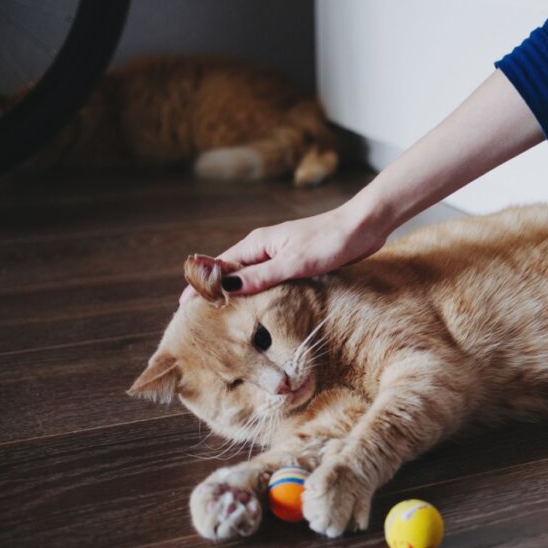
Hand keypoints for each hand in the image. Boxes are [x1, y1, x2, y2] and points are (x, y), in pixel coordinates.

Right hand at [179, 202, 387, 301]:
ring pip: (251, 278)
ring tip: (224, 320)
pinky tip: (260, 309)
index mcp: (258, 243)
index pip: (220, 266)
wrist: (363, 226)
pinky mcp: (297, 264)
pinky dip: (259, 294)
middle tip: (198, 320)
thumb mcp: (293, 262)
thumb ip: (260, 275)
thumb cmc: (330, 240)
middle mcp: (265, 248)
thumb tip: (225, 285)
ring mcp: (281, 256)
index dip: (202, 286)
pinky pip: (270, 281)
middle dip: (215, 292)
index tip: (183, 306)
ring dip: (237, 295)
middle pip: (232, 272)